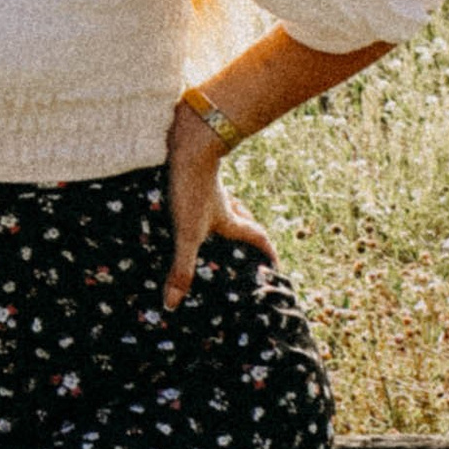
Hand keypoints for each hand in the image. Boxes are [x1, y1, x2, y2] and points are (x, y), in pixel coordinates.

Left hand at [164, 102, 276, 308]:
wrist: (188, 143)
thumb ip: (181, 269)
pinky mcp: (193, 175)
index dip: (267, 252)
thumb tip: (172, 305)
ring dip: (224, 218)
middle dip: (245, 236)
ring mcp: (210, 188)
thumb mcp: (187, 234)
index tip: (276, 264)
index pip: (256, 238)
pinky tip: (184, 204)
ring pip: (224, 206)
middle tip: (244, 250)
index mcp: (230, 220)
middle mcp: (224, 203)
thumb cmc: (192, 189)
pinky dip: (201, 203)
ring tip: (214, 230)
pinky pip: (203, 193)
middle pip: (243, 221)